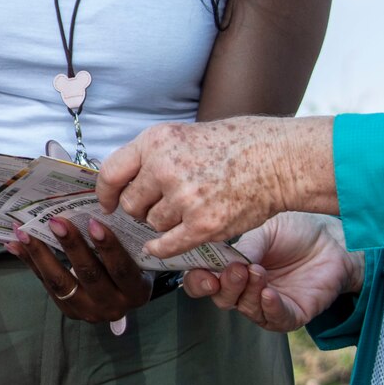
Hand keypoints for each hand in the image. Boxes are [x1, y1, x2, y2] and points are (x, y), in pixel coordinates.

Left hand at [9, 218, 149, 324]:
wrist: (123, 297)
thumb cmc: (132, 266)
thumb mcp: (137, 257)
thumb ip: (123, 240)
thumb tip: (93, 205)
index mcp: (136, 292)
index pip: (122, 269)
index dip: (109, 247)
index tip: (94, 222)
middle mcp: (113, 306)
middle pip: (90, 275)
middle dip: (71, 246)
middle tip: (55, 221)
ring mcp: (89, 311)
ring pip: (61, 283)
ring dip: (41, 254)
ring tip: (25, 232)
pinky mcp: (68, 310)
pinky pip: (46, 284)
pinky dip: (30, 262)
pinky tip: (15, 244)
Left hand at [98, 115, 337, 258]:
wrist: (277, 159)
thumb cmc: (233, 145)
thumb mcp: (183, 135)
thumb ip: (151, 157)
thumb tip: (121, 185)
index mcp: (156, 141)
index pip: (111, 174)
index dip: (106, 193)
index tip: (108, 203)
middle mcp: (165, 168)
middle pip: (132, 205)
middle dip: (141, 209)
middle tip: (159, 206)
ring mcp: (185, 198)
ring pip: (153, 224)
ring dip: (164, 223)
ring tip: (187, 209)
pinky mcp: (204, 225)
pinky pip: (168, 245)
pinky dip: (161, 248)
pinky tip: (159, 246)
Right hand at [180, 212, 360, 332]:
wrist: (334, 240)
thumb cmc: (297, 231)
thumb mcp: (265, 231)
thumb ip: (246, 247)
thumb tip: (226, 262)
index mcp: (230, 267)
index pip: (203, 281)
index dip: (198, 280)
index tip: (203, 272)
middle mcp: (244, 289)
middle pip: (221, 299)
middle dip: (225, 286)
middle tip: (236, 270)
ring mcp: (266, 304)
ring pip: (245, 308)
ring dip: (248, 292)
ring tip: (258, 272)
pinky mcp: (292, 314)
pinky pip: (274, 319)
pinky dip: (269, 307)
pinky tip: (269, 293)